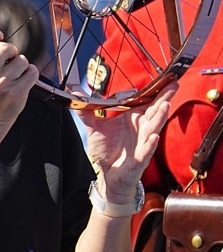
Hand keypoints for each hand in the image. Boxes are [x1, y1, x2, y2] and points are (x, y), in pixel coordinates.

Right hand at [0, 24, 38, 125]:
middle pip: (6, 47)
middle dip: (11, 52)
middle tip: (7, 63)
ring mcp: (0, 84)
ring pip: (22, 60)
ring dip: (21, 65)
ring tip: (13, 75)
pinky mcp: (16, 92)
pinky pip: (32, 71)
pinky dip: (30, 74)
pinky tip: (22, 81)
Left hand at [78, 83, 174, 199]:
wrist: (106, 172)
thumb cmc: (106, 150)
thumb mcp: (94, 127)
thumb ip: (86, 111)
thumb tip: (76, 96)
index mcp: (134, 119)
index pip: (148, 103)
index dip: (158, 92)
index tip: (167, 79)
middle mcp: (142, 129)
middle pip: (156, 111)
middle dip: (164, 99)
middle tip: (174, 85)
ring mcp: (143, 143)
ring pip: (154, 128)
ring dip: (159, 117)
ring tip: (164, 105)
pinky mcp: (140, 159)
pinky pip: (147, 150)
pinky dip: (150, 144)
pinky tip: (154, 137)